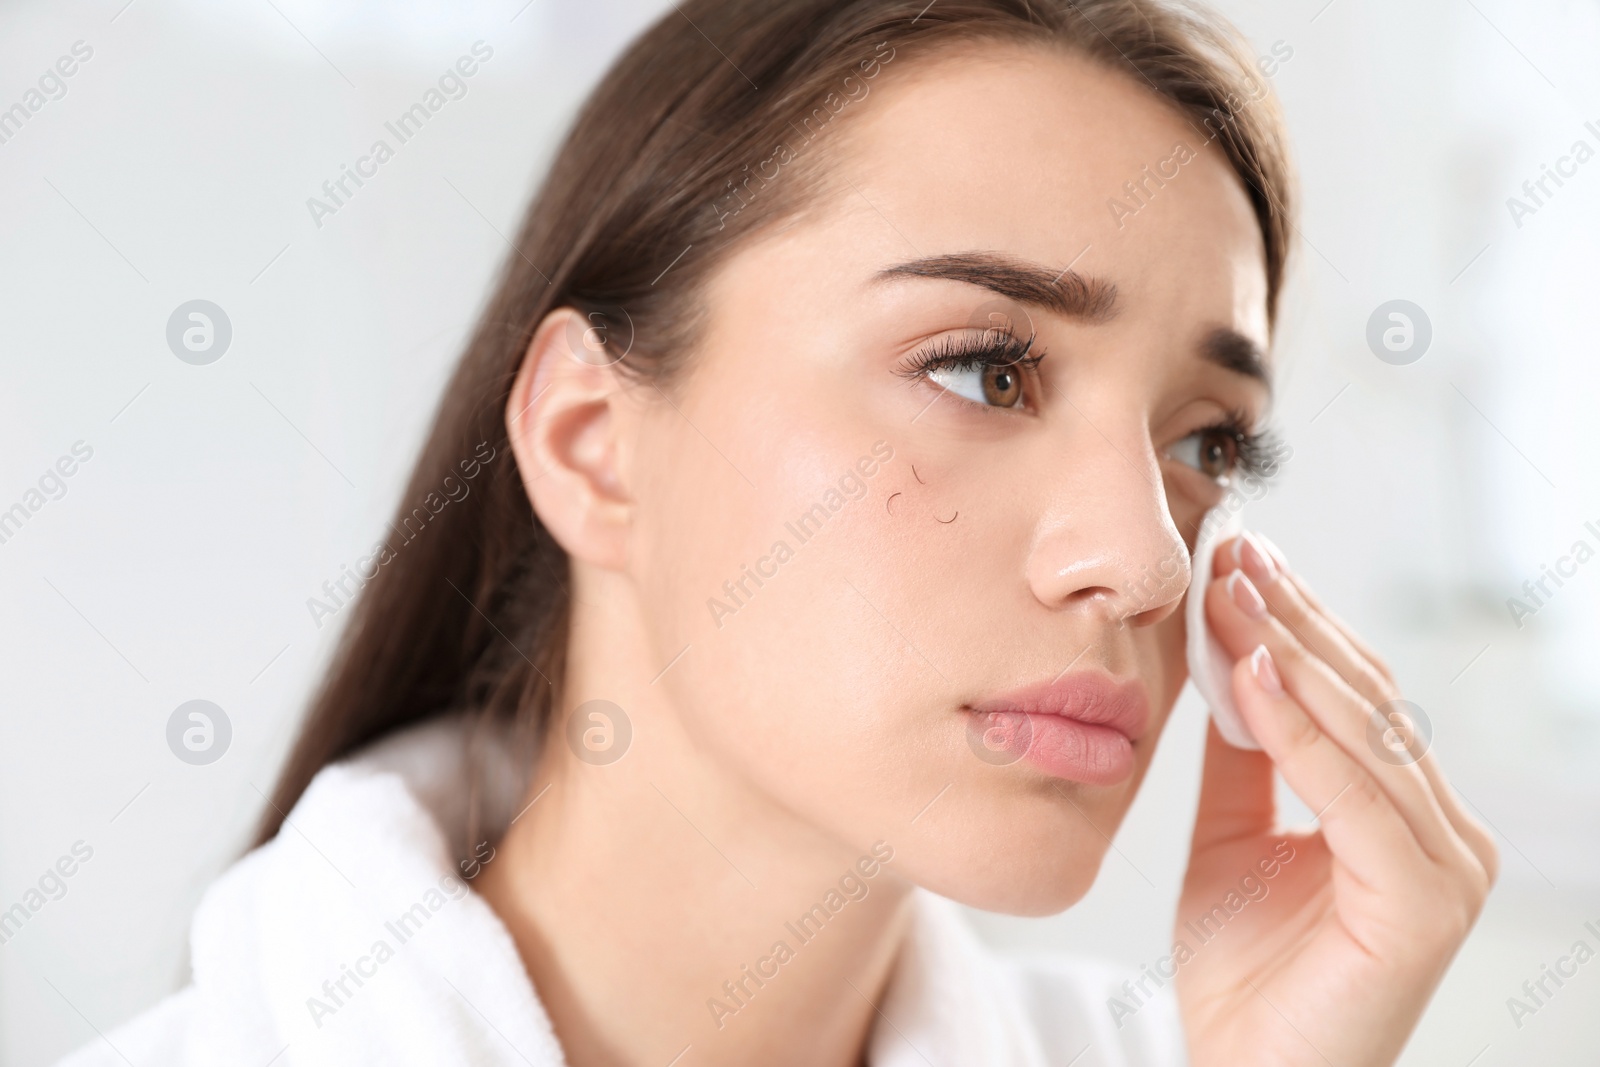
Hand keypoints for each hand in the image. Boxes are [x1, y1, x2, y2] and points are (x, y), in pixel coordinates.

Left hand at [1173, 532, 1496, 1066]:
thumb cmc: (1243, 970)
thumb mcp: (1232, 836)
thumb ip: (1245, 757)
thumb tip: (1229, 659)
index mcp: (1406, 814)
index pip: (1356, 695)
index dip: (1298, 624)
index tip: (1240, 559)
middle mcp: (1441, 832)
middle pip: (1367, 699)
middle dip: (1293, 620)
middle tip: (1233, 554)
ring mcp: (1444, 866)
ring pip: (1364, 732)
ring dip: (1290, 653)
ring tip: (1230, 591)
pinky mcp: (1422, 901)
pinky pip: (1352, 794)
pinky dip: (1295, 727)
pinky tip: (1244, 671)